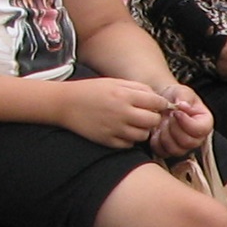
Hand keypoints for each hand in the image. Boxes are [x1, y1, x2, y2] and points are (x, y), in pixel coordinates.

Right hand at [51, 76, 170, 148]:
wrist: (65, 103)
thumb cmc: (92, 90)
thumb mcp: (115, 82)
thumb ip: (138, 88)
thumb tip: (158, 98)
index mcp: (125, 95)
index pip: (157, 103)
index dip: (161, 104)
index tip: (158, 105)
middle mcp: (122, 113)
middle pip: (153, 121)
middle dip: (153, 118)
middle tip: (146, 114)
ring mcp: (115, 129)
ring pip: (143, 135)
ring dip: (142, 130)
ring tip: (133, 123)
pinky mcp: (107, 141)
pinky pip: (129, 145)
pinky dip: (129, 139)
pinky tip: (122, 130)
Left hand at [149, 83, 214, 159]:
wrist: (163, 103)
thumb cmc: (176, 97)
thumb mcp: (181, 91)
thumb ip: (184, 96)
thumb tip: (183, 106)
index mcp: (205, 123)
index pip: (200, 129)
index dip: (186, 122)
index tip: (176, 112)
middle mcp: (197, 138)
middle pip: (188, 142)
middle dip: (174, 128)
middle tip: (168, 116)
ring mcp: (184, 147)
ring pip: (175, 149)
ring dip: (165, 135)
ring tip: (163, 122)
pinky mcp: (169, 151)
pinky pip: (163, 152)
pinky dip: (156, 142)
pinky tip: (157, 130)